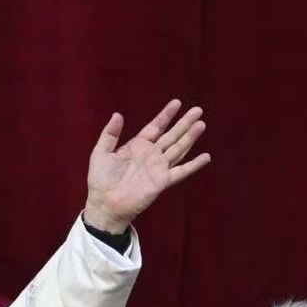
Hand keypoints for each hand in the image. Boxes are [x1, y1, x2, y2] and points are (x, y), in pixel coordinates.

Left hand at [84, 99, 208, 232]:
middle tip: (198, 110)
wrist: (104, 204)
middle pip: (172, 135)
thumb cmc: (100, 180)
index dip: (166, 115)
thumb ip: (110, 134)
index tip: (177, 102)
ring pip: (179, 148)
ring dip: (190, 137)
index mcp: (137, 146)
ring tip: (201, 124)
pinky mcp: (162, 181)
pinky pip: (181, 171)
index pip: (155, 127)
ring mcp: (158, 168)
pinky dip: (194, 165)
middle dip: (184, 122)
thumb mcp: (101, 152)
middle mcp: (151, 155)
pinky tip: (206, 157)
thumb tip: (117, 114)